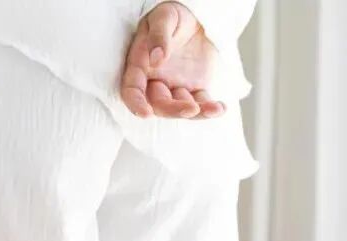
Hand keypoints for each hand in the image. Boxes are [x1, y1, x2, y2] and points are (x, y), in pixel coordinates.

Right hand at [121, 1, 224, 118]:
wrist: (194, 17)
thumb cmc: (172, 15)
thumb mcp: (164, 18)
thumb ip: (158, 36)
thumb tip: (156, 58)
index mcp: (139, 66)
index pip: (131, 90)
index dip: (135, 103)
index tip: (145, 113)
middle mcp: (154, 80)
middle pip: (158, 104)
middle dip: (173, 110)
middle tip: (190, 109)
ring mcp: (174, 86)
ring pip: (180, 107)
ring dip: (195, 113)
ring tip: (213, 109)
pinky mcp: (194, 87)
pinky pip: (200, 103)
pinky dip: (210, 109)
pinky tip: (219, 108)